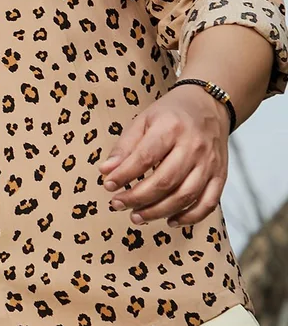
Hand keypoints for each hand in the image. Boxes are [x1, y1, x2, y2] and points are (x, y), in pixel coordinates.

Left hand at [98, 84, 229, 226]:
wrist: (209, 106)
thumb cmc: (171, 114)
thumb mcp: (144, 120)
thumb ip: (125, 147)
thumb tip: (106, 171)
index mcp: (171, 128)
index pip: (145, 157)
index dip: (124, 175)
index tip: (108, 186)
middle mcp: (194, 146)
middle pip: (165, 181)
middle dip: (138, 198)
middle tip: (118, 204)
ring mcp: (210, 163)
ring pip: (185, 196)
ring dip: (159, 211)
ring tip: (137, 216)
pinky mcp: (220, 175)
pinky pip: (208, 203)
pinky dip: (189, 217)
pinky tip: (170, 220)